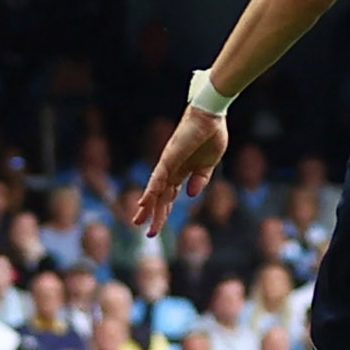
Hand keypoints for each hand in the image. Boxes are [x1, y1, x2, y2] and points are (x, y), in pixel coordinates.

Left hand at [127, 105, 227, 232]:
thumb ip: (201, 179)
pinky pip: (158, 178)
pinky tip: (143, 203)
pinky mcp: (169, 158)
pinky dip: (150, 191)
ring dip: (148, 208)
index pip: (169, 197)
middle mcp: (171, 170)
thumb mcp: (209, 164)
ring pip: (155, 191)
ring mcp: (168, 164)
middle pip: (160, 197)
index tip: (156, 228)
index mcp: (182, 172)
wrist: (211, 116)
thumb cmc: (211, 135)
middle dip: (154, 215)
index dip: (163, 213)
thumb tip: (191, 195)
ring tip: (138, 222)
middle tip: (146, 233)